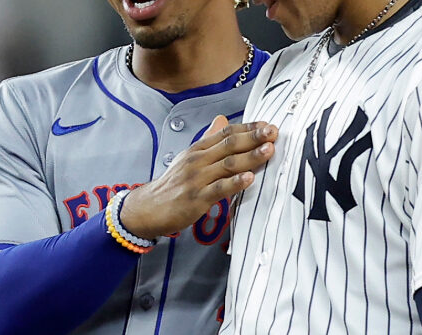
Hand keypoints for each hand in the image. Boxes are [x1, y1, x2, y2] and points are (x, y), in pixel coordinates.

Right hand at [120, 115, 277, 239]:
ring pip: (228, 164)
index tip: (266, 125)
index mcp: (198, 149)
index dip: (248, 128)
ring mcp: (197, 179)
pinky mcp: (197, 198)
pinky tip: (249, 178)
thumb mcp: (189, 157)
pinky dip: (235, 183)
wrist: (148, 208)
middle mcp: (198, 160)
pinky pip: (219, 188)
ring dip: (250, 156)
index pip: (226, 133)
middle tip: (273, 132)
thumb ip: (208, 139)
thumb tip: (222, 120)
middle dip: (254, 137)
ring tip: (269, 150)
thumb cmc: (173, 185)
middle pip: (229, 145)